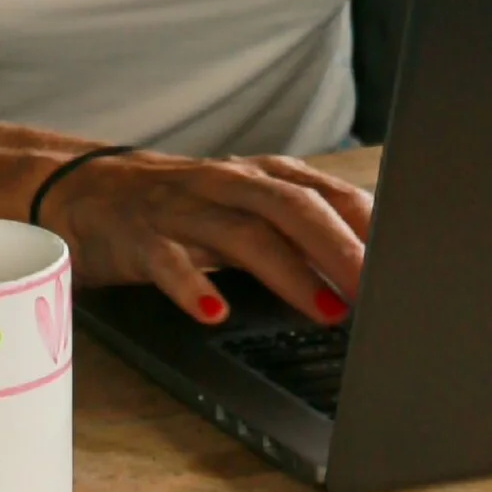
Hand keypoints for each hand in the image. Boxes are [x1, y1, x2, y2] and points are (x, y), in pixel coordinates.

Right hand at [41, 147, 371, 326]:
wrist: (85, 190)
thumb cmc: (183, 208)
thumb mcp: (246, 209)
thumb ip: (301, 229)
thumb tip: (373, 263)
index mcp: (260, 176)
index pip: (326, 193)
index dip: (367, 226)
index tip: (405, 262)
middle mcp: (227, 183)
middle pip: (293, 208)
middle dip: (340, 247)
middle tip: (377, 290)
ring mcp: (182, 208)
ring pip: (243, 233)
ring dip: (289, 273)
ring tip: (324, 309)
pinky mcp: (140, 237)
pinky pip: (168, 262)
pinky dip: (193, 288)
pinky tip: (216, 314)